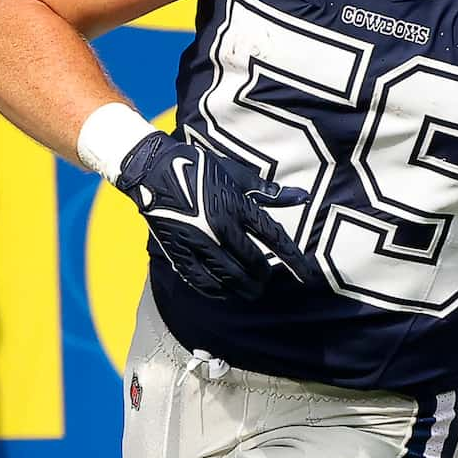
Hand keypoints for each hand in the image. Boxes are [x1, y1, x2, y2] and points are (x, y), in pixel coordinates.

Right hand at [115, 127, 313, 301]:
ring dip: (243, 287)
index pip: (274, 237)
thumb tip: (302, 197)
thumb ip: (269, 192)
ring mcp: (198, 242)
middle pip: (252, 262)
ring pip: (229, 276)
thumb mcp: (237, 174)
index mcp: (237, 205)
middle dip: (263, 276)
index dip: (293, 259)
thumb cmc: (197, 167)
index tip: (305, 274)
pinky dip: (216, 289)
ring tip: (250, 291)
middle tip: (266, 280)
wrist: (152, 170)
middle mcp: (220, 226)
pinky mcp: (179, 251)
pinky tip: (224, 290)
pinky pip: (201, 280)